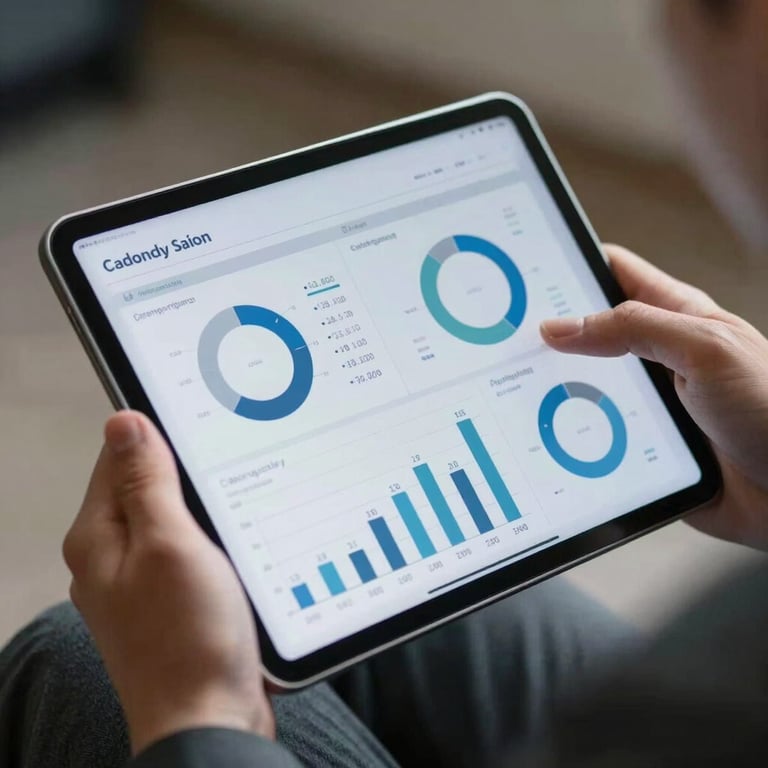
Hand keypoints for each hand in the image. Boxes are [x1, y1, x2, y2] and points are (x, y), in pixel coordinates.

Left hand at [63, 411, 273, 754]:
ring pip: (171, 519)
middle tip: (228, 469)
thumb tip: (123, 421)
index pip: (118, 457)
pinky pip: (187, 551)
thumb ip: (145, 482)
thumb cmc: (188, 639)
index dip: (158, 435)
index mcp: (98, 538)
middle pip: (146, 487)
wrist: (210, 720)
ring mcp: (141, 583)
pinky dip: (211, 540)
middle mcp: (111, 558)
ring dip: (202, 509)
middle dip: (185, 474)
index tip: (201, 426)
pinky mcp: (170, 601)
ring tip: (235, 508)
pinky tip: (236, 545)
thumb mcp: (169, 544)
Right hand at [541, 244, 767, 550]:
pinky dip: (567, 435)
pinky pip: (592, 435)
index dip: (571, 263)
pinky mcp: (638, 446)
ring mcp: (644, 402)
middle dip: (549, 331)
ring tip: (514, 384)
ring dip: (554, 388)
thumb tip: (560, 326)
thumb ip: (633, 329)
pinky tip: (544, 436)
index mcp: (676, 316)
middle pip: (587, 332)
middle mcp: (655, 356)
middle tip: (507, 334)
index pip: (612, 273)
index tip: (529, 266)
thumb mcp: (705, 349)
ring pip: (582, 386)